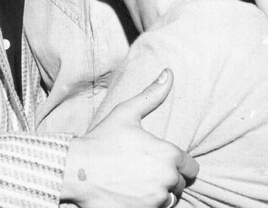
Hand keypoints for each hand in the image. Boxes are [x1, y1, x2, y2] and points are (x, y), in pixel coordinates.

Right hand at [61, 69, 197, 206]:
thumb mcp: (126, 113)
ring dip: (158, 193)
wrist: (76, 170)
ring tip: (136, 183)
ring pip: (169, 199)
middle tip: (142, 170)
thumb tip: (169, 73)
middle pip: (179, 184)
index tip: (160, 161)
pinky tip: (131, 194)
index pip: (191, 167)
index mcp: (168, 154)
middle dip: (166, 178)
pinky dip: (147, 205)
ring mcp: (155, 200)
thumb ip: (151, 95)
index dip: (178, 164)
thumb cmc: (101, 140)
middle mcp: (167, 179)